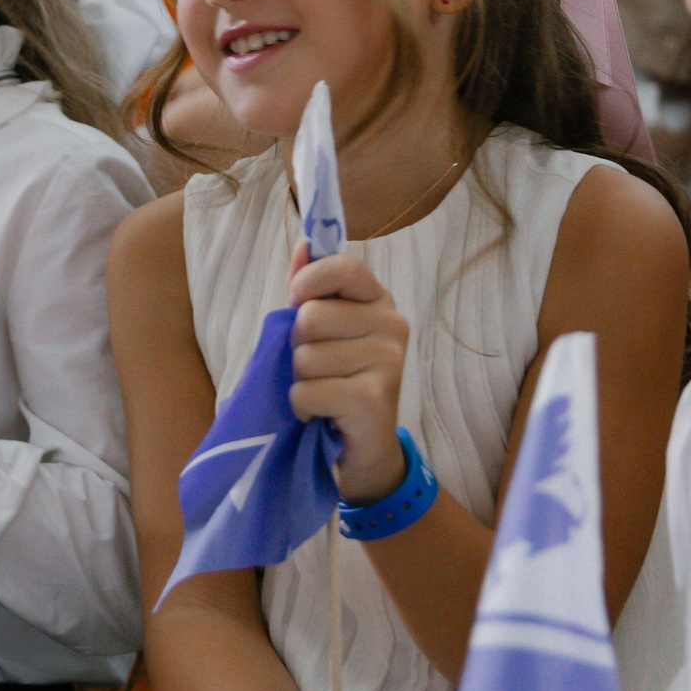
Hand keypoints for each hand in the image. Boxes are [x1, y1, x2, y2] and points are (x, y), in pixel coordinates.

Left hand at [286, 242, 409, 503]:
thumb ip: (311, 288)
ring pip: (305, 358)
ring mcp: (388, 362)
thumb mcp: (323, 330)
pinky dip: (303, 406)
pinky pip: (307, 392)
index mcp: (379, 300)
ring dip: (301, 380)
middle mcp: (392, 325)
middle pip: (310, 317)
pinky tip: (324, 413)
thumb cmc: (337, 380)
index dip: (308, 283)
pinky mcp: (373, 399)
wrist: (364, 448)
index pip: (342, 266)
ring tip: (325, 391)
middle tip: (318, 367)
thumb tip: (303, 242)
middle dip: (298, 346)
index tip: (299, 303)